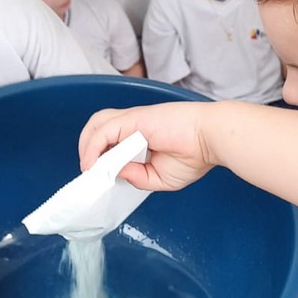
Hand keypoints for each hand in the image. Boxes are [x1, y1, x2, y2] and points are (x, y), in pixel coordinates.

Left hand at [79, 103, 214, 190]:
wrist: (210, 140)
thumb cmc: (195, 154)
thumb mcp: (158, 178)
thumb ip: (136, 177)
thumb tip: (116, 174)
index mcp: (139, 137)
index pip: (109, 140)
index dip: (99, 156)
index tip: (97, 175)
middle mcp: (133, 126)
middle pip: (98, 127)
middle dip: (87, 148)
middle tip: (90, 171)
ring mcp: (132, 121)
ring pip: (97, 124)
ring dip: (87, 145)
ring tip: (89, 167)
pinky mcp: (133, 119)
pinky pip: (104, 131)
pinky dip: (93, 147)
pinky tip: (93, 163)